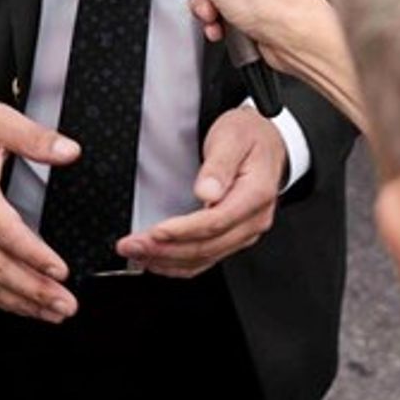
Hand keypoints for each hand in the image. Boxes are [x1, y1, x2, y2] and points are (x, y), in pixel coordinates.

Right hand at [0, 100, 81, 320]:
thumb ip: (35, 138)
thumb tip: (68, 150)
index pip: (4, 233)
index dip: (33, 254)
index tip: (60, 270)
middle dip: (33, 290)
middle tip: (66, 302)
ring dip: (22, 301)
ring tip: (54, 311)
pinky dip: (3, 298)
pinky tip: (26, 306)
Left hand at [116, 106, 283, 277]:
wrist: (266, 139)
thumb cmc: (249, 136)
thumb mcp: (233, 136)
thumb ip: (219, 165)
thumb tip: (207, 192)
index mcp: (256, 195)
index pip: (216, 222)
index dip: (182, 231)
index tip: (154, 232)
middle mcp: (253, 219)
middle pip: (208, 246)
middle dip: (166, 250)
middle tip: (132, 245)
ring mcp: (245, 231)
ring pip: (205, 257)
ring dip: (168, 260)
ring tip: (137, 254)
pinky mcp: (234, 236)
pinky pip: (207, 257)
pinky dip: (180, 264)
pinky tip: (158, 261)